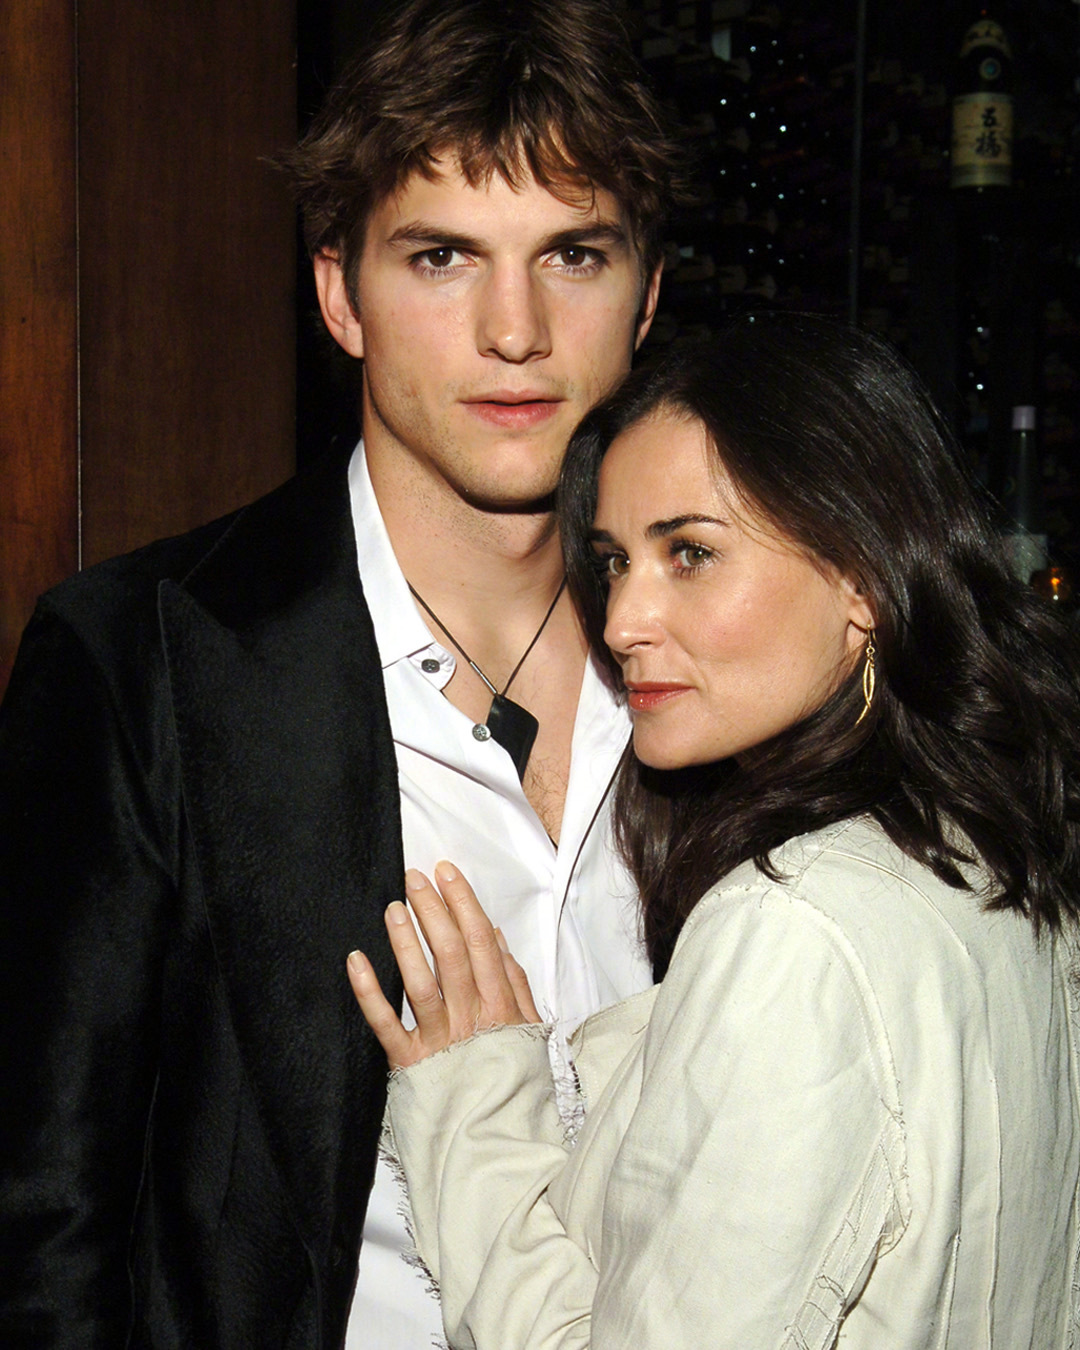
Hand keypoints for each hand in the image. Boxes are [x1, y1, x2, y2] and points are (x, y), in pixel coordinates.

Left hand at [347, 861, 540, 1068]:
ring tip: (393, 906)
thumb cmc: (509, 1078)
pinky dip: (369, 991)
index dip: (462, 903)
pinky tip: (356, 959)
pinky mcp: (410, 1063)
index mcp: (500, 1006)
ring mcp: (438, 1041)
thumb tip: (495, 935)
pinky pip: (385, 1024)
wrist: (495, 1141)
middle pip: (449, 954)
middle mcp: (470, 1019)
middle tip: (413, 878)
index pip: (479, 942)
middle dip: (432, 910)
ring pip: (419, 982)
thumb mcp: (527, 1028)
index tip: (446, 873)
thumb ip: (514, 981)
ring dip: (405, 941)